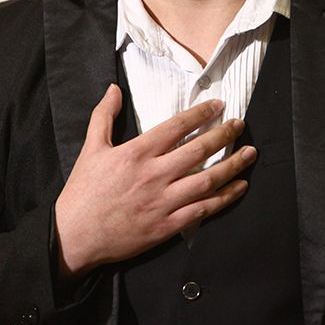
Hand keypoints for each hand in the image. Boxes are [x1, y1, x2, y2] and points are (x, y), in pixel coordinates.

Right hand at [53, 84, 255, 278]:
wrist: (74, 237)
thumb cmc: (82, 192)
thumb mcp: (90, 148)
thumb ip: (104, 116)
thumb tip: (114, 88)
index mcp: (136, 153)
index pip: (177, 126)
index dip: (201, 113)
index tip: (219, 105)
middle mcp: (154, 175)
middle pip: (199, 150)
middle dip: (224, 134)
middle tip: (240, 124)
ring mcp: (163, 201)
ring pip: (207, 180)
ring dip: (233, 165)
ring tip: (250, 153)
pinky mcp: (167, 226)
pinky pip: (204, 209)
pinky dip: (225, 198)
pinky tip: (240, 187)